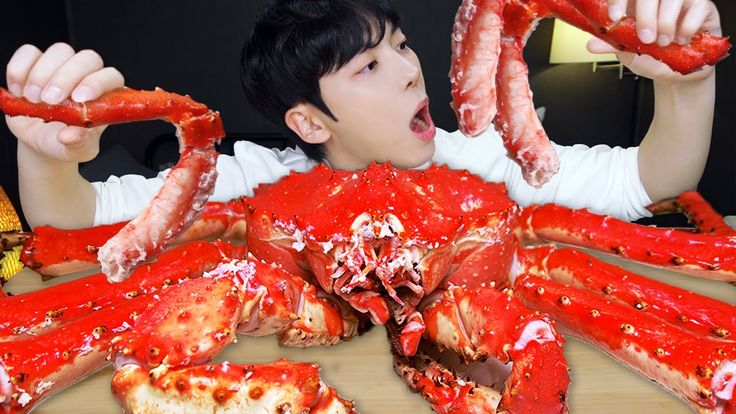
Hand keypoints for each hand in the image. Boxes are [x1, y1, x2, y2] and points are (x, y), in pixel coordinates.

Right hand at [5, 42, 124, 162]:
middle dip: (66, 78)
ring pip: (59, 51)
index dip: (96, 83)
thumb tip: (71, 135)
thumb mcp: (77, 150)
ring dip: (42, 74)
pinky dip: (20, 70)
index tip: (78, 99)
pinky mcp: (36, 62)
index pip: (111, 77)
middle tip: (49, 101)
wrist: (41, 141)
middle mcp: (87, 75)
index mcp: (106, 95)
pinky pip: (28, 52)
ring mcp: (62, 66)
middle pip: (86, 59)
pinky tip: (19, 92)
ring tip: (34, 100)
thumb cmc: (67, 143)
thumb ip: (78, 143)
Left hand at [587, 0, 721, 81]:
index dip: (618, 0)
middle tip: (645, 38)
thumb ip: (612, 46)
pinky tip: (682, 39)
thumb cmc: (654, 59)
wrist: (678, 76)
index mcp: (637, 4)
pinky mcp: (703, 6)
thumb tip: (592, 44)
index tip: (614, 17)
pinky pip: (698, 6)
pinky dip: (687, 26)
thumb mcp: (629, 54)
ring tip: (664, 43)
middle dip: (645, 15)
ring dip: (666, 22)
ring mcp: (681, 0)